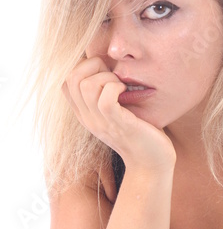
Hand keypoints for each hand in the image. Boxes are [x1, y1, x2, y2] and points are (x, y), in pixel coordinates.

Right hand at [62, 57, 175, 171]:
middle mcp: (88, 118)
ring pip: (86, 85)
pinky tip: (126, 91)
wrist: (152, 163)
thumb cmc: (141, 133)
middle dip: (94, 66)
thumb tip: (110, 65)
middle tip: (113, 76)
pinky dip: (116, 87)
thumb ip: (107, 94)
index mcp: (85, 114)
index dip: (83, 67)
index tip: (105, 71)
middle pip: (71, 78)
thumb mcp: (117, 112)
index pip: (65, 81)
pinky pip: (105, 97)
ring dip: (107, 77)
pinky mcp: (118, 124)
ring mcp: (101, 122)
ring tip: (121, 85)